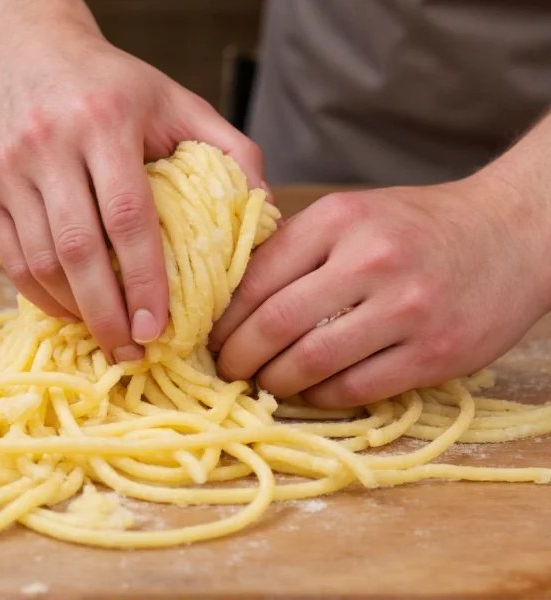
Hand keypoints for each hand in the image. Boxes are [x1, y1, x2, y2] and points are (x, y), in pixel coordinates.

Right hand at [0, 4, 263, 362]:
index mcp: (105, 121)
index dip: (144, 280)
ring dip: (74, 310)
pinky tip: (70, 310)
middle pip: (77, 248)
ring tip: (106, 337)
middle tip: (131, 354)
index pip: (128, 216)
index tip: (158, 328)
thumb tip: (267, 209)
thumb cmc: (110, 83)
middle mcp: (48, 143)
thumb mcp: (175, 99)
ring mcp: (6, 168)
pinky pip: (10, 258)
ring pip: (38, 261)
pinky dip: (41, 295)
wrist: (23, 48)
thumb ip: (229, 148)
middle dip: (106, 313)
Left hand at [209, 173, 550, 407]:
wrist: (511, 233)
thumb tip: (232, 296)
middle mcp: (371, 260)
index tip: (210, 337)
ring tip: (263, 383)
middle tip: (227, 369)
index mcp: (340, 219)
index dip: (224, 318)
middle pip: (276, 324)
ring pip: (311, 362)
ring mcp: (406, 309)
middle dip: (238, 357)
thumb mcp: (354, 214)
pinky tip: (311, 392)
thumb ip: (298, 247)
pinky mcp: (435, 352)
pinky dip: (321, 397)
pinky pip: (356, 388)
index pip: (257, 277)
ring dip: (275, 382)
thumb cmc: (418, 226)